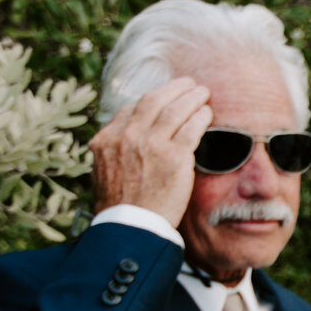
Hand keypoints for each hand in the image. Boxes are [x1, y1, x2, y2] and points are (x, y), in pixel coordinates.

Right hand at [89, 77, 212, 227]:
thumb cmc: (119, 206)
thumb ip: (113, 153)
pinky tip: (208, 113)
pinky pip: (191, 127)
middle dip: (173, 89)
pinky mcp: (174, 156)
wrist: (129, 226)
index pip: (130, 110)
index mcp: (106, 140)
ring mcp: (151, 144)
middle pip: (153, 100)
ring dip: (191, 97)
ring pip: (175, 109)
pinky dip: (201, 116)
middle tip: (188, 84)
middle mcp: (127, 136)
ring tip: (203, 92)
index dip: (150, 102)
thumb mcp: (103, 173)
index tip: (163, 99)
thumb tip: (121, 142)